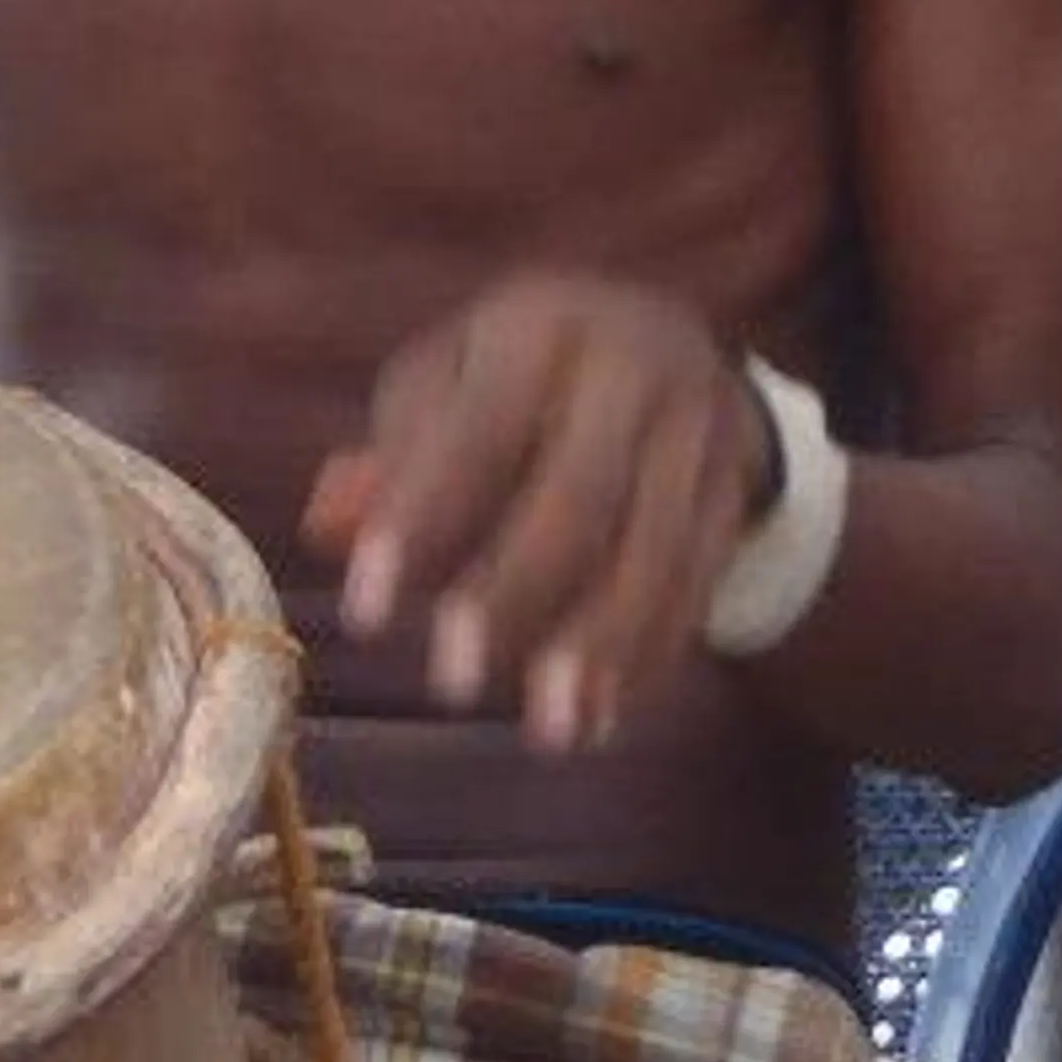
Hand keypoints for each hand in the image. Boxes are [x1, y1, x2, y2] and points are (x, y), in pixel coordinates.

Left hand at [302, 273, 774, 753]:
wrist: (667, 338)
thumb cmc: (518, 381)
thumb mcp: (447, 389)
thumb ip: (392, 460)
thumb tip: (327, 528)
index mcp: (538, 329)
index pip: (473, 433)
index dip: (418, 524)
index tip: (364, 616)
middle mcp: (630, 367)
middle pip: (578, 498)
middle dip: (513, 599)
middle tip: (452, 686)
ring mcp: (696, 426)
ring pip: (655, 550)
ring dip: (600, 648)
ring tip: (550, 731)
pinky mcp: (735, 484)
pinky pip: (700, 578)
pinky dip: (651, 653)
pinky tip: (604, 713)